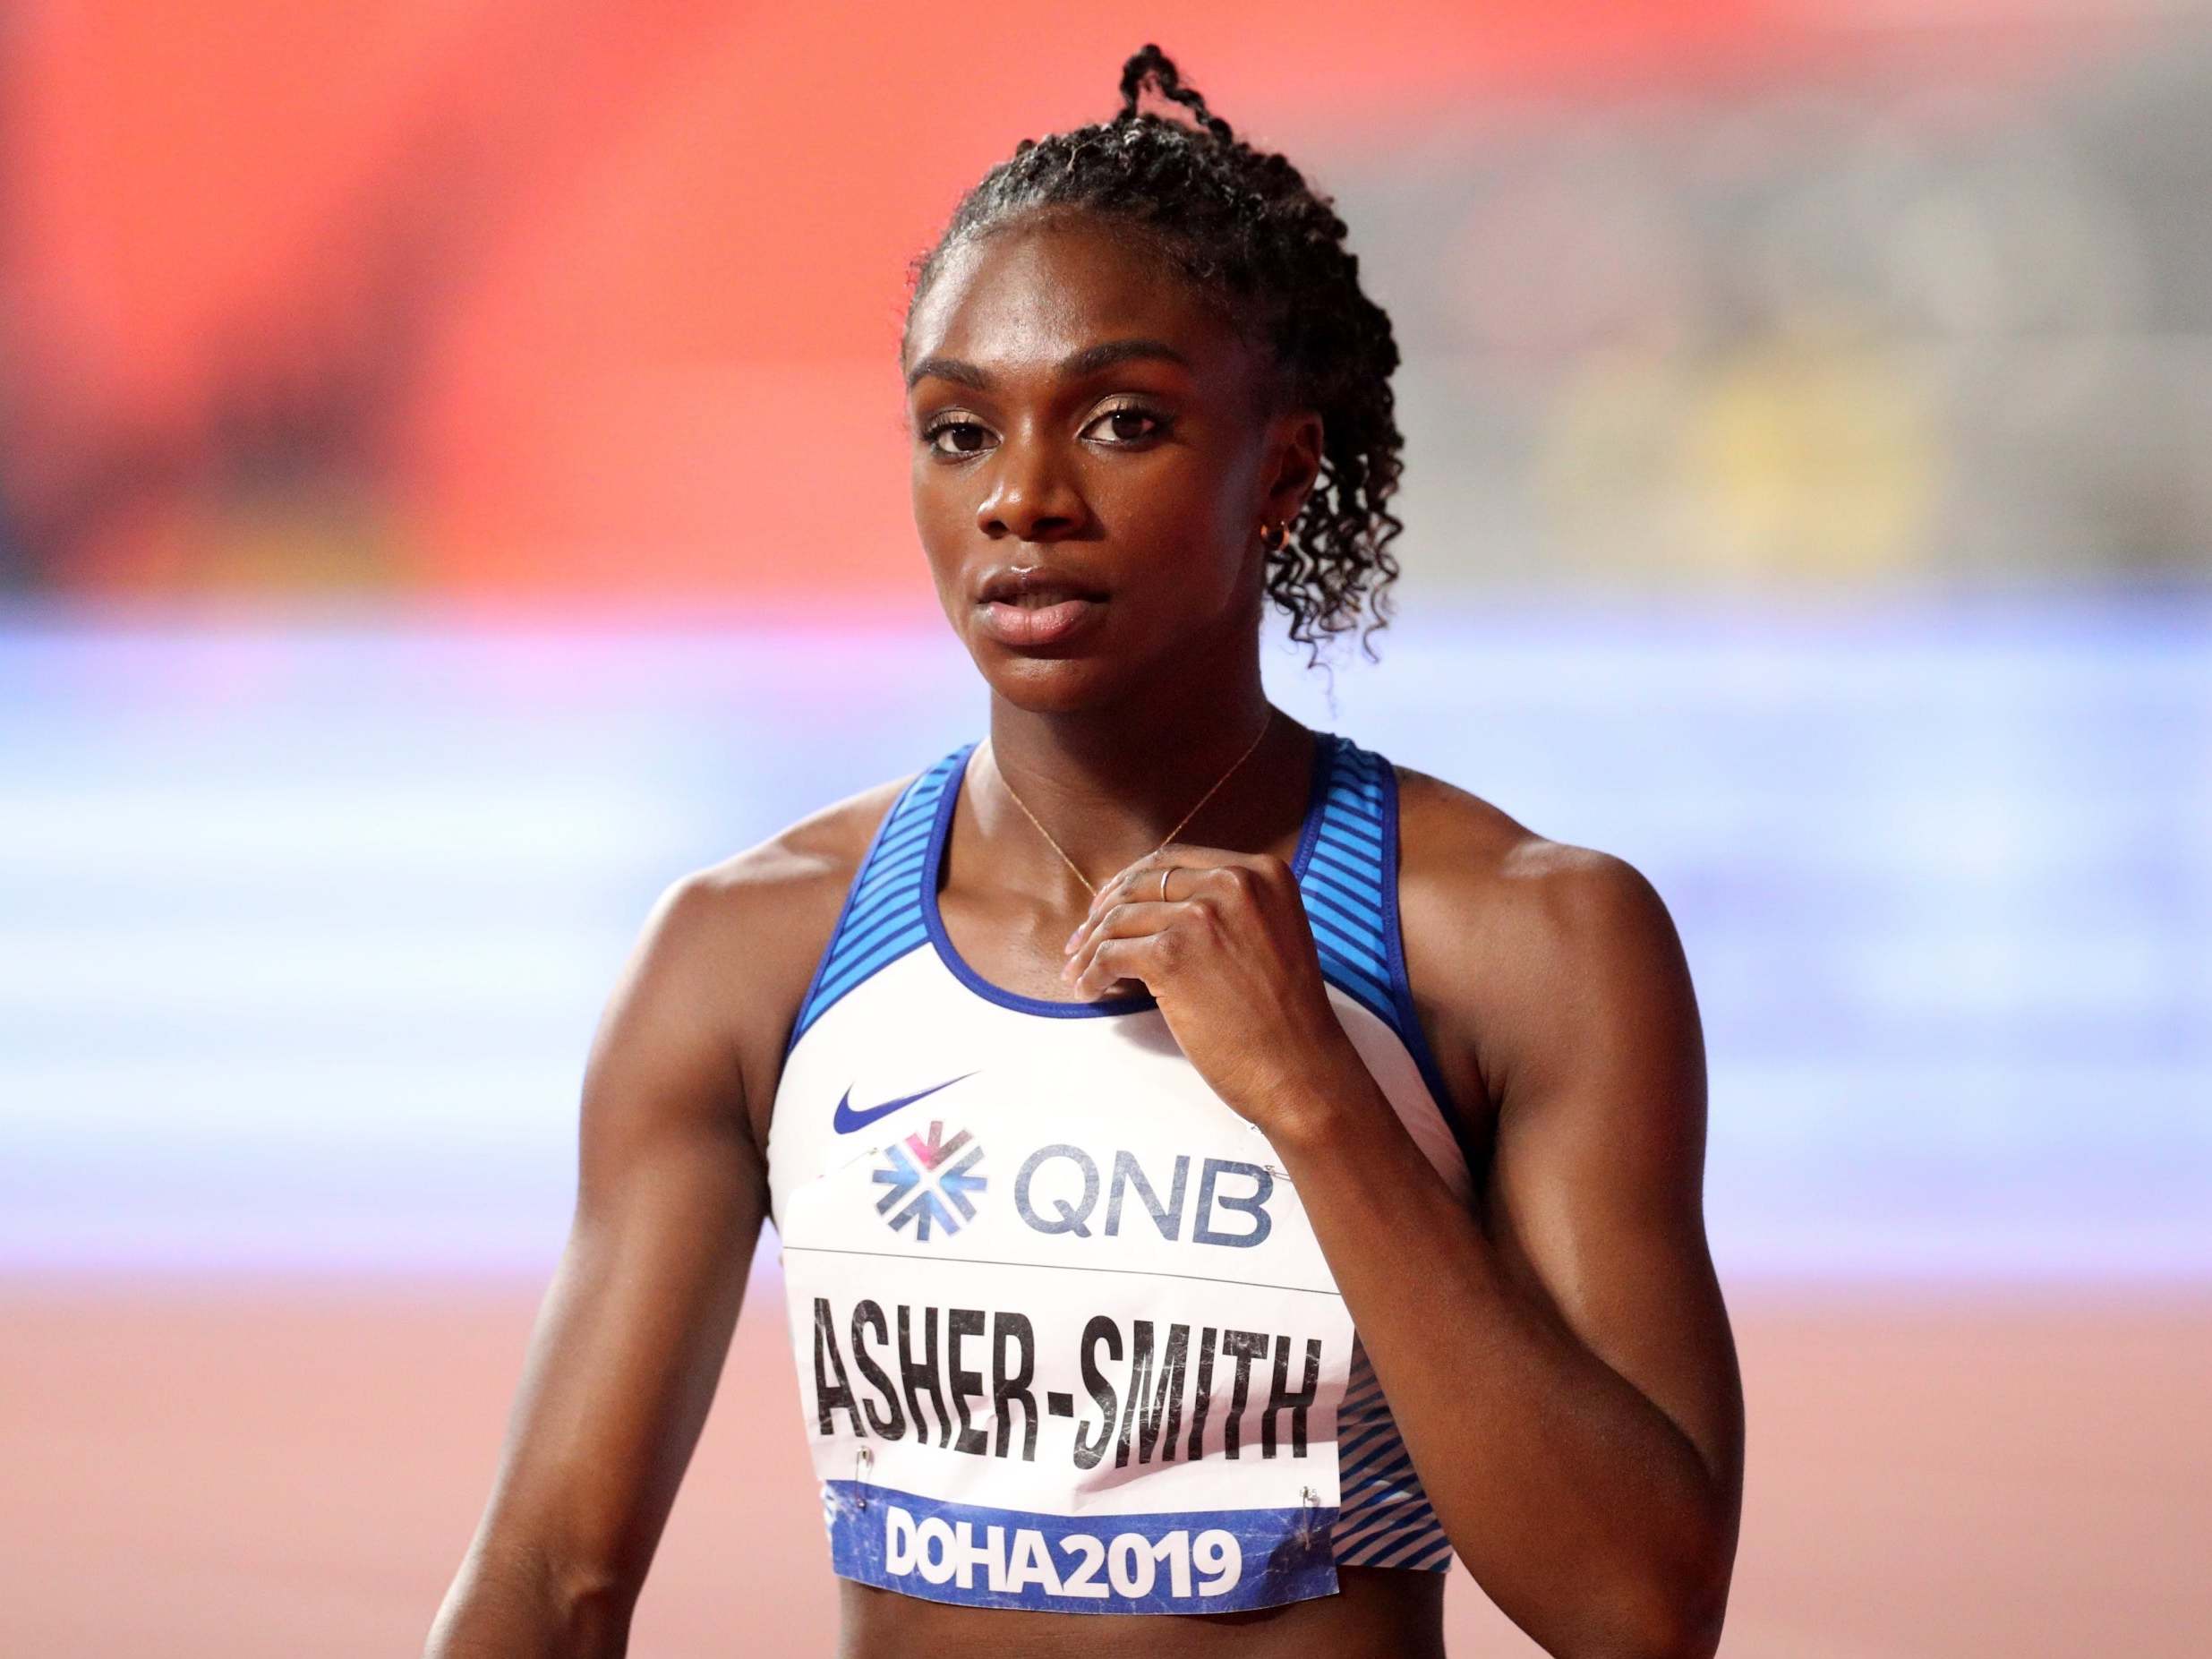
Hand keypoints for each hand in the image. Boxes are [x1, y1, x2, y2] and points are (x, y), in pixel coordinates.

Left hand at [1060, 842, 1371, 1133]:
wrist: (1302, 1070)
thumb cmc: (1285, 1018)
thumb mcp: (1270, 935)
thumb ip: (1227, 909)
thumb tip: (1151, 907)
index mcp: (1260, 872)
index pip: (1174, 863)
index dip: (1132, 882)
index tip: (1108, 904)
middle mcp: (1232, 882)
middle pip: (1141, 884)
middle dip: (1103, 912)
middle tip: (1081, 941)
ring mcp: (1201, 916)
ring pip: (1119, 920)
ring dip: (1089, 949)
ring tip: (1077, 972)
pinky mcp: (1172, 954)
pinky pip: (1110, 955)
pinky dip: (1091, 974)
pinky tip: (1088, 991)